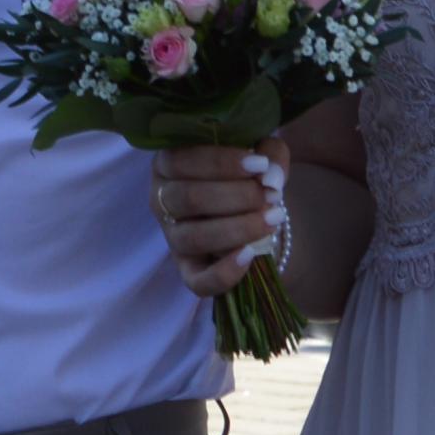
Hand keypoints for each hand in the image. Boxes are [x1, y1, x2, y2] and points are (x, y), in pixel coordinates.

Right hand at [150, 139, 284, 298]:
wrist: (253, 211)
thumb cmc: (247, 174)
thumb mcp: (260, 155)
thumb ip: (269, 154)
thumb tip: (270, 177)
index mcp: (168, 164)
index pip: (181, 160)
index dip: (221, 162)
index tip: (259, 165)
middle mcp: (162, 200)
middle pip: (189, 198)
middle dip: (237, 196)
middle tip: (271, 195)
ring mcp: (173, 237)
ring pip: (193, 237)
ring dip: (237, 228)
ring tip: (273, 218)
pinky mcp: (188, 270)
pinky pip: (197, 280)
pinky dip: (223, 272)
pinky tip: (250, 255)